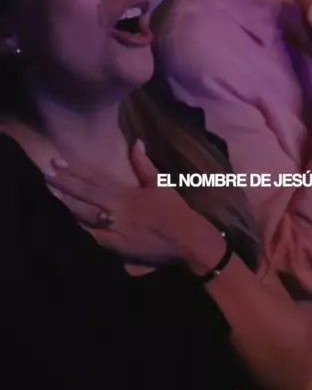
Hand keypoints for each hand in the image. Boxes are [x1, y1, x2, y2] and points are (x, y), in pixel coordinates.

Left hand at [44, 141, 220, 269]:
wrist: (188, 240)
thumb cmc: (175, 211)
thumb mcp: (161, 184)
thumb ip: (144, 165)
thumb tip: (136, 142)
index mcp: (127, 193)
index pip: (96, 179)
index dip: (75, 171)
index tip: (58, 161)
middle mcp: (118, 210)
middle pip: (86, 195)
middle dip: (65, 184)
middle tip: (46, 173)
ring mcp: (116, 229)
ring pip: (86, 216)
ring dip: (67, 205)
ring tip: (51, 193)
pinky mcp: (118, 247)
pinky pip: (94, 237)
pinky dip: (81, 229)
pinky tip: (68, 222)